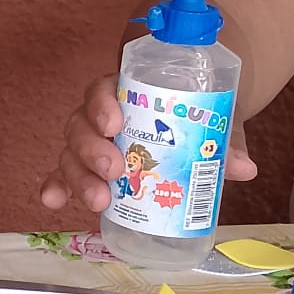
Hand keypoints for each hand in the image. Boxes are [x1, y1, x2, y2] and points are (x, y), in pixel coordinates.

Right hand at [40, 74, 257, 213]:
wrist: (185, 121)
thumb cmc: (192, 117)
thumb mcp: (211, 121)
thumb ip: (223, 140)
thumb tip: (242, 168)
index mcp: (123, 94)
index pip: (101, 91)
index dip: (100, 106)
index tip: (113, 125)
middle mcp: (98, 118)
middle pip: (80, 127)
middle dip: (92, 150)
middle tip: (113, 170)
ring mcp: (88, 144)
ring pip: (70, 154)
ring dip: (78, 177)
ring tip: (99, 200)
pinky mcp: (85, 169)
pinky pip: (62, 175)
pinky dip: (56, 187)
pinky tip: (52, 202)